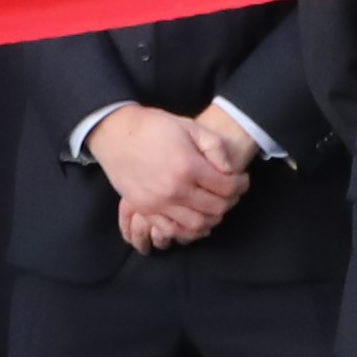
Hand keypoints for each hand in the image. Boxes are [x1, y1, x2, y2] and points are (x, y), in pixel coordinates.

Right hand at [92, 103, 241, 251]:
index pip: (227, 187)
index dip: (241, 184)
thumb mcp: (190, 126)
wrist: (115, 133)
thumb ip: (215, 147)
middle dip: (229, 201)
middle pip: (216, 208)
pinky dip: (188, 230)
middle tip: (230, 193)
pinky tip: (193, 217)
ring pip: (197, 225)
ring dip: (211, 218)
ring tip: (213, 205)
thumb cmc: (154, 126)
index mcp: (188, 167)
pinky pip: (172, 230)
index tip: (241, 179)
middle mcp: (174, 189)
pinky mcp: (144, 209)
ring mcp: (158, 203)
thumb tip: (230, 170)